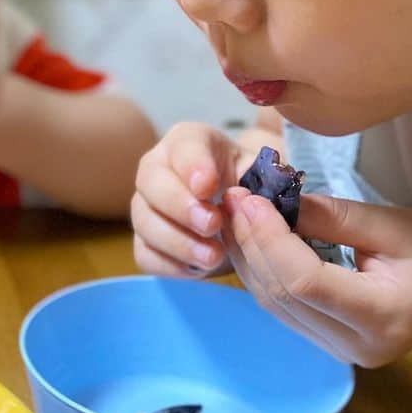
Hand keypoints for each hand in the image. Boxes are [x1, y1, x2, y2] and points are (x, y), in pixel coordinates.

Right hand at [130, 122, 255, 277]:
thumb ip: (268, 179)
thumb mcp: (265, 175)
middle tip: (213, 224)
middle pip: (151, 182)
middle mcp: (157, 170)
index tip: (208, 186)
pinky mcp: (144, 242)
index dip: (193, 166)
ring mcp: (146, 207)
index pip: (182, 146)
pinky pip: (145, 255)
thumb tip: (262, 197)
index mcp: (188, 143)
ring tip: (213, 256)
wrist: (240, 217)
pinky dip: (171, 264)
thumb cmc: (251, 188)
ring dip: (178, 241)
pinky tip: (199, 269)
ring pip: (144, 222)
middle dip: (181, 206)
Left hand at [221, 187, 411, 367]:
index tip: (250, 198)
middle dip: (251, 244)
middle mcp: (355, 346)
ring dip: (249, 258)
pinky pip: (284, 309)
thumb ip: (333, 217)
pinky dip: (264, 272)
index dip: (269, 238)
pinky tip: (253, 240)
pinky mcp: (330, 345)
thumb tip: (274, 200)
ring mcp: (340, 352)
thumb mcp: (397, 226)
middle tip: (233, 198)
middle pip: (282, 295)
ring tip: (236, 214)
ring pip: (275, 305)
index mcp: (381, 317)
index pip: (304, 281)